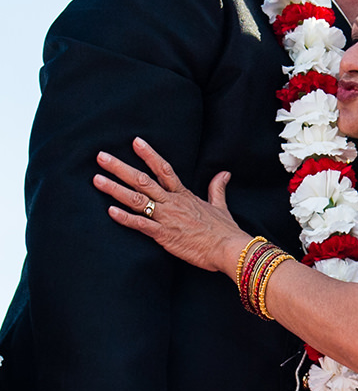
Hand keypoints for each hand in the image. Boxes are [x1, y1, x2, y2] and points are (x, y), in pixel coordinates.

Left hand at [94, 138, 242, 275]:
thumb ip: (217, 188)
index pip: (164, 169)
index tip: (135, 141)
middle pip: (143, 180)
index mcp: (184, 195)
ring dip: (115, 189)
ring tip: (97, 179)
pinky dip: (125, 218)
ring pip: (137, 200)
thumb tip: (224, 173)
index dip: (149, 155)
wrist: (228, 248)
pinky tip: (109, 211)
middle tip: (101, 157)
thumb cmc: (224, 230)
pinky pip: (141, 225)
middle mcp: (173, 202)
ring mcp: (167, 217)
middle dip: (120, 168)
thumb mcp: (221, 206)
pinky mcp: (164, 235)